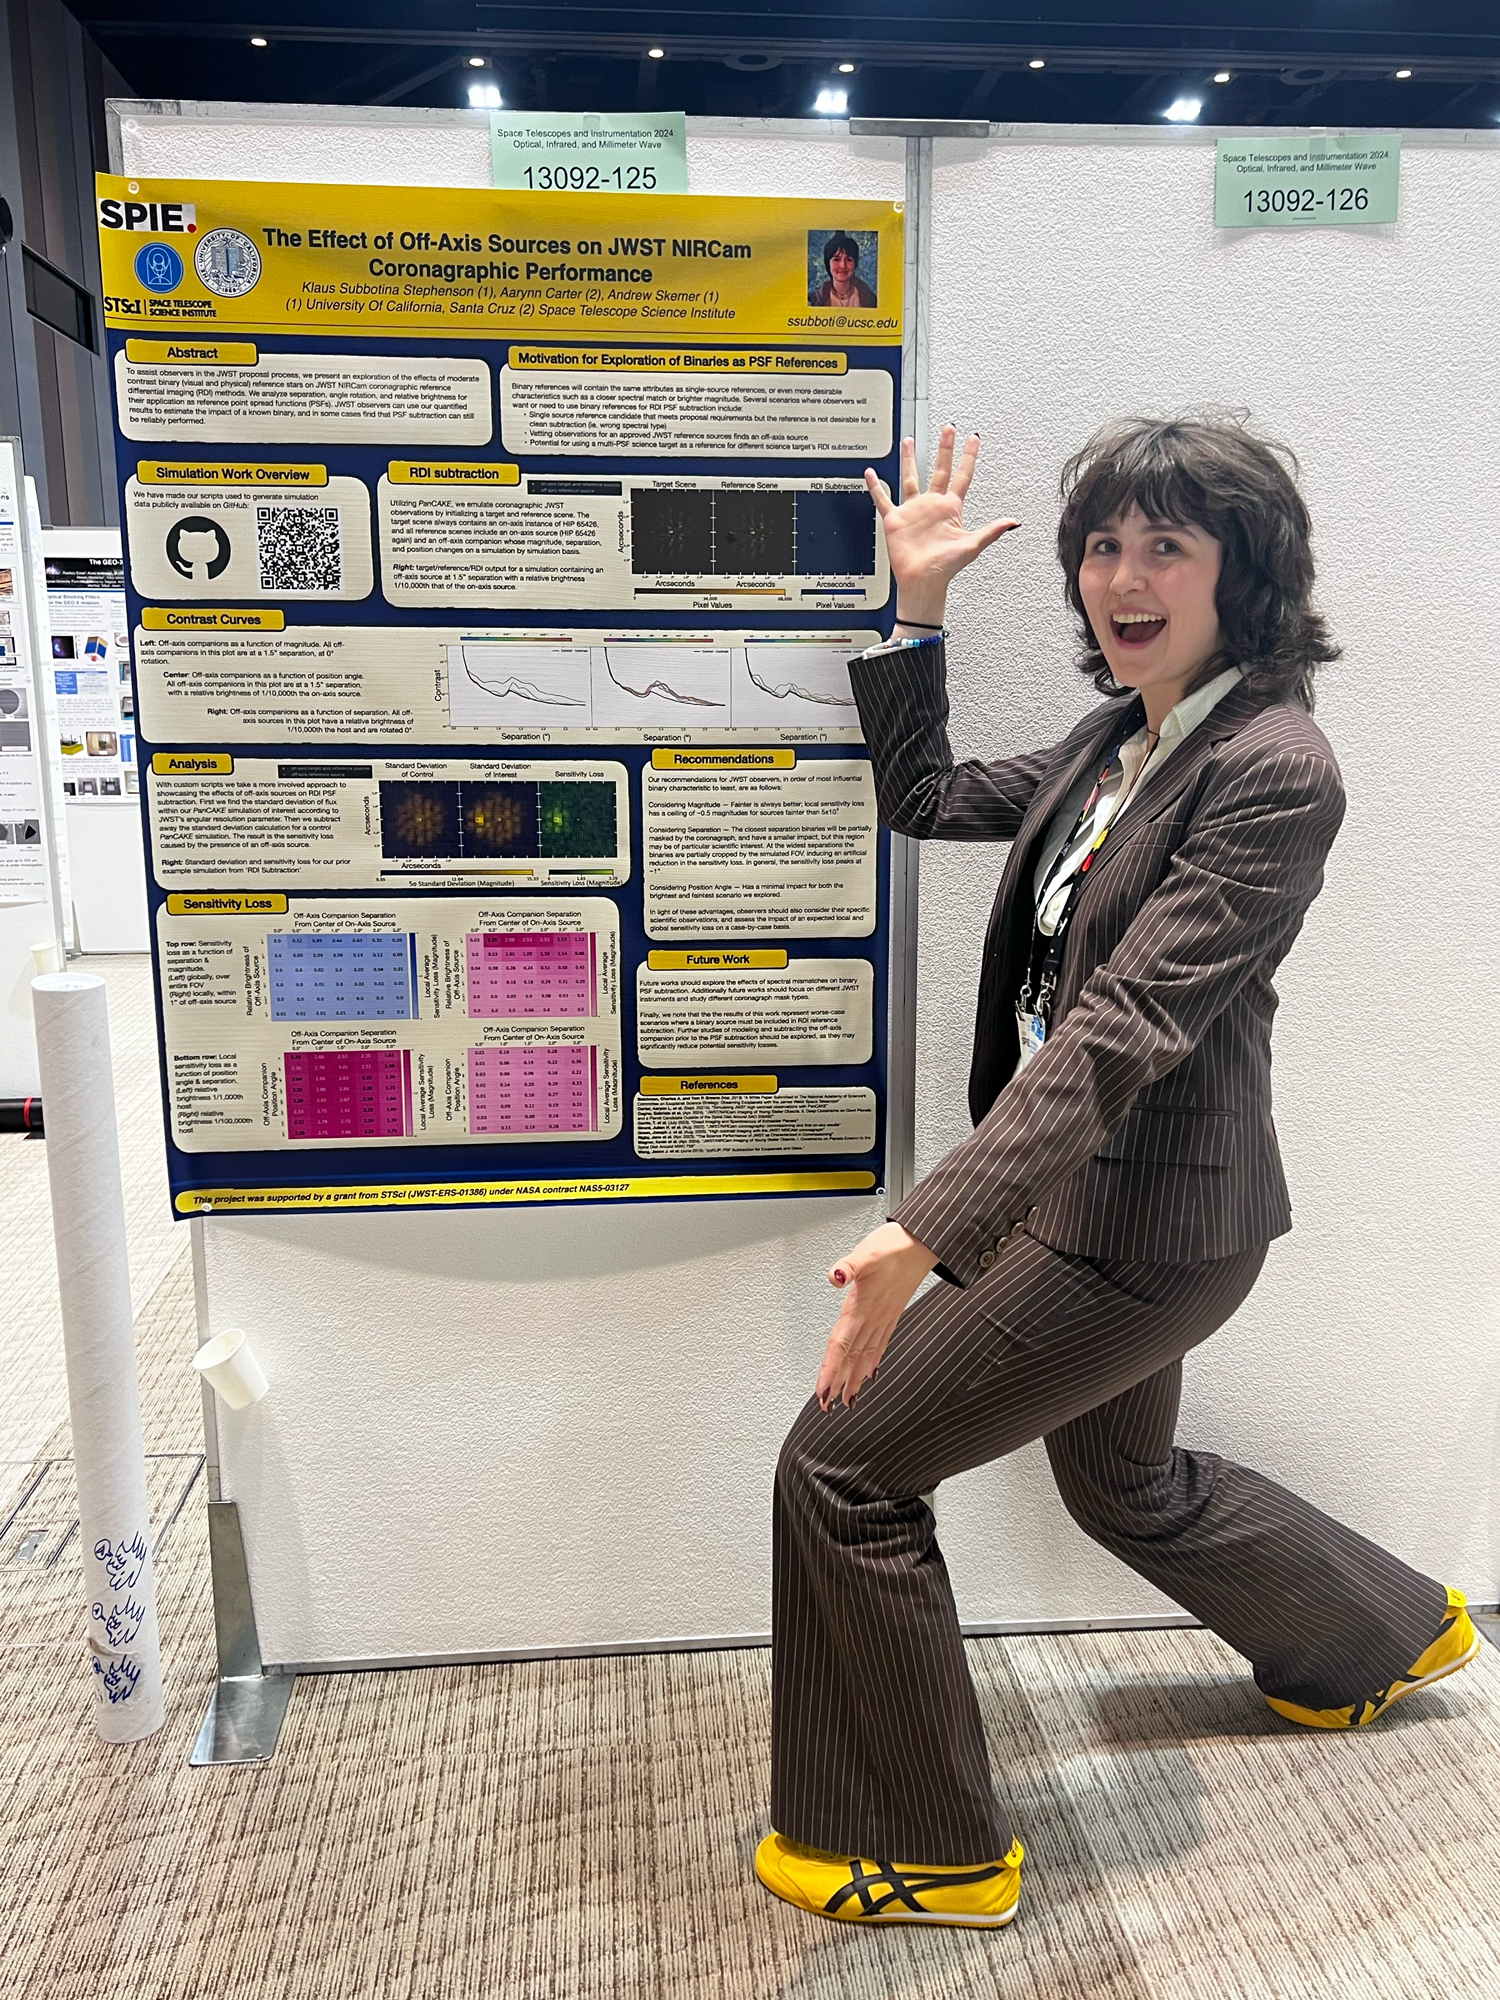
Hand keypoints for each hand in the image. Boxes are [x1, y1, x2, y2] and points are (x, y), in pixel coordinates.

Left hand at [816, 1222, 939, 1411]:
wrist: (923, 1242)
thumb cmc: (896, 1246)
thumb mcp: (866, 1252)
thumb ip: (848, 1266)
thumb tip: (834, 1276)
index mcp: (862, 1306)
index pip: (842, 1345)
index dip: (831, 1371)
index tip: (824, 1393)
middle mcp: (872, 1317)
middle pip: (852, 1357)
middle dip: (840, 1383)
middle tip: (829, 1407)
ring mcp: (883, 1317)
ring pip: (866, 1355)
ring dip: (856, 1378)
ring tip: (849, 1399)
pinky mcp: (891, 1313)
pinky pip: (880, 1343)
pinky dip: (873, 1361)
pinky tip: (871, 1371)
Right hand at [865, 425, 1018, 628]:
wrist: (922, 582)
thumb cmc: (945, 568)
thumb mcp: (972, 546)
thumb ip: (992, 531)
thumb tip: (1013, 522)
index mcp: (950, 508)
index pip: (962, 475)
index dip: (968, 456)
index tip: (973, 438)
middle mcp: (932, 505)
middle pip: (939, 469)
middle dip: (944, 449)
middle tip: (948, 429)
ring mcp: (914, 511)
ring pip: (911, 477)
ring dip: (910, 459)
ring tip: (909, 440)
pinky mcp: (895, 519)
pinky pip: (884, 499)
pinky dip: (876, 487)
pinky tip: (871, 474)